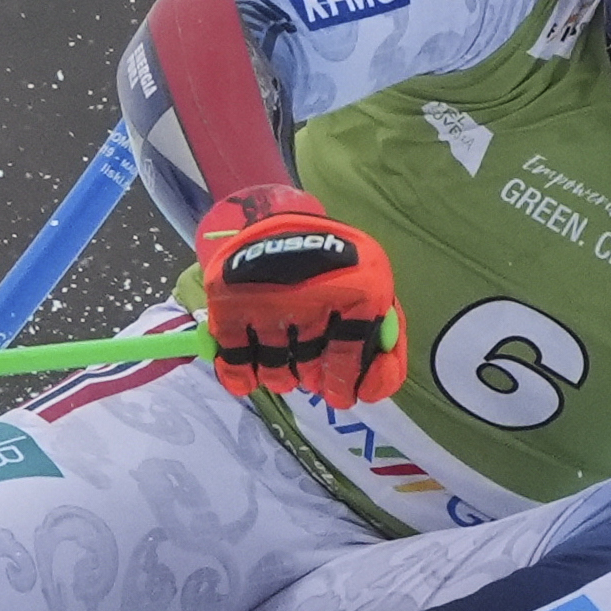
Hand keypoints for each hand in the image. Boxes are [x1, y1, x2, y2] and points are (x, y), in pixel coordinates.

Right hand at [195, 185, 404, 409]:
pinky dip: (240, 375)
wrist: (275, 216)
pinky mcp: (233, 305)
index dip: (351, 383)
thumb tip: (370, 383)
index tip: (345, 395)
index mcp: (361, 290)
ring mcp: (271, 303)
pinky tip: (245, 381)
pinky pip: (237, 359)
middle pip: (314, 369)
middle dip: (315, 376)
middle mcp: (316, 297)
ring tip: (283, 367)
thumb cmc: (329, 260)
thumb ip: (377, 332)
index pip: (355, 355)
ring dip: (282, 376)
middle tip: (311, 372)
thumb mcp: (370, 285)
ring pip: (279, 372)